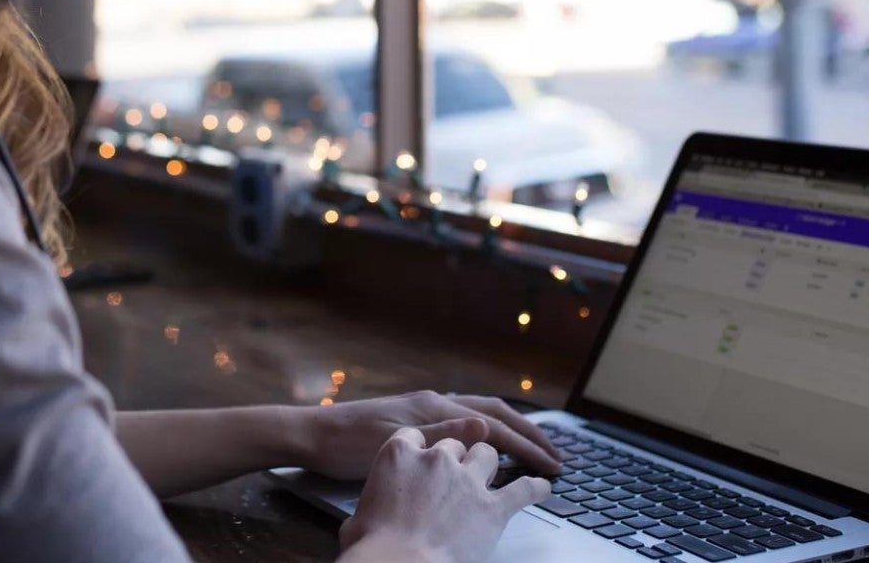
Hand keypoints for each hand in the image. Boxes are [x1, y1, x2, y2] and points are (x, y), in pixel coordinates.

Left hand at [298, 390, 561, 481]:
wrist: (312, 434)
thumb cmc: (347, 444)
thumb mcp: (394, 443)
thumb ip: (440, 436)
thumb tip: (483, 425)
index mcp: (433, 408)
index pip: (492, 425)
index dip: (525, 446)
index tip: (551, 466)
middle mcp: (433, 402)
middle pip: (494, 412)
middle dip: (529, 433)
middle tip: (556, 455)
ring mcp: (424, 408)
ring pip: (480, 411)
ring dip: (511, 427)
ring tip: (533, 446)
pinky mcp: (414, 418)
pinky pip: (463, 418)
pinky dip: (487, 428)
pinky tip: (489, 442)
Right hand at [338, 420, 549, 562]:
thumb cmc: (371, 547)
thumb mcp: (356, 519)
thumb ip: (369, 509)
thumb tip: (359, 526)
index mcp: (398, 453)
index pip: (414, 437)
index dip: (422, 445)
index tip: (426, 452)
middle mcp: (436, 457)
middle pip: (455, 444)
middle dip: (458, 457)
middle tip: (458, 473)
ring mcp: (467, 479)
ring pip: (488, 454)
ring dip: (490, 462)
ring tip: (494, 471)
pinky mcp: (492, 507)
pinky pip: (522, 489)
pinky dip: (535, 487)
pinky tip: (543, 484)